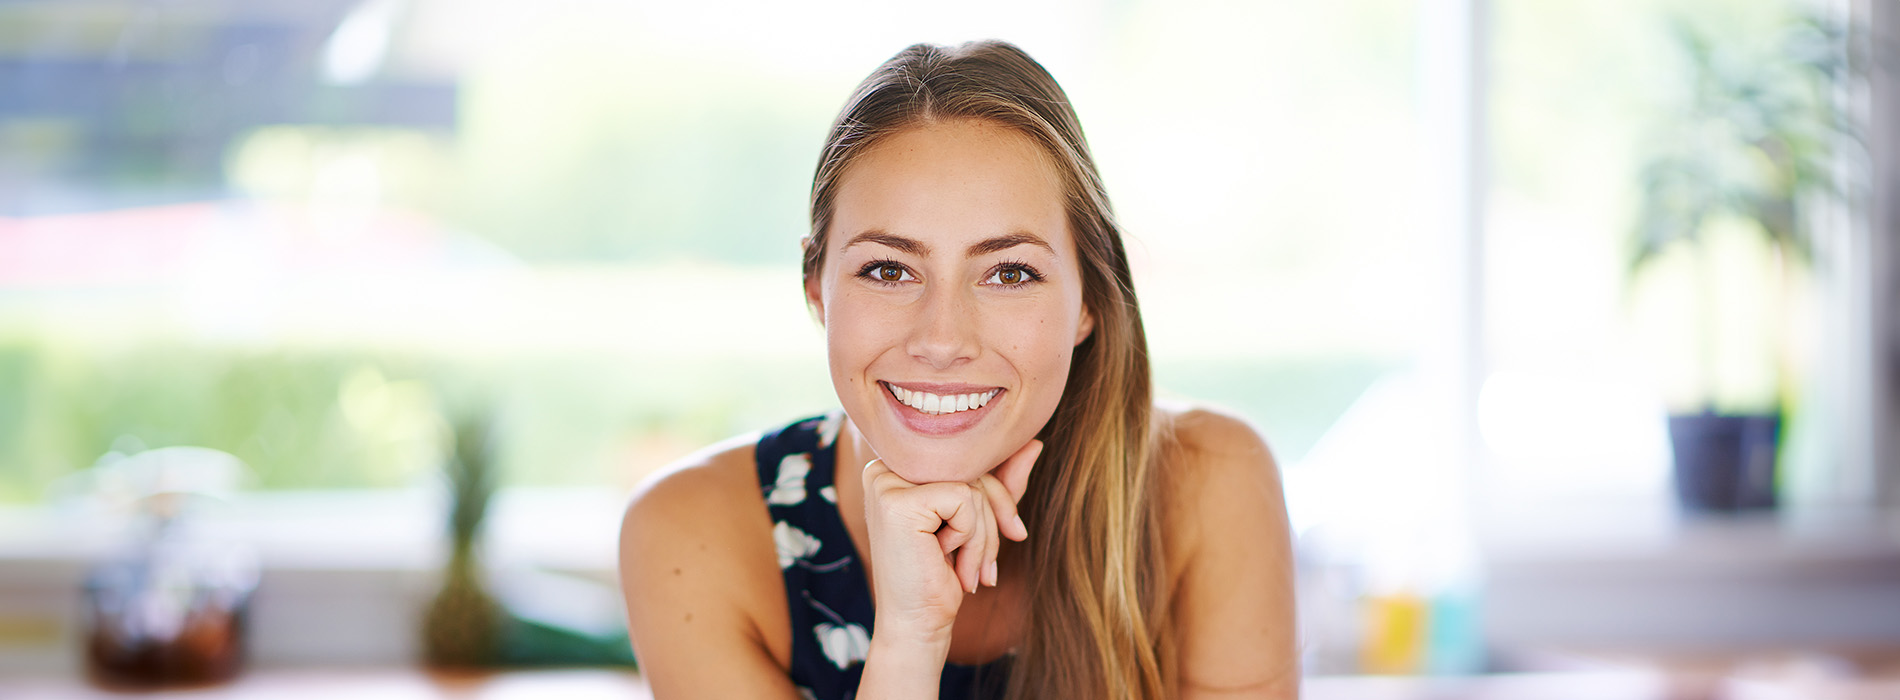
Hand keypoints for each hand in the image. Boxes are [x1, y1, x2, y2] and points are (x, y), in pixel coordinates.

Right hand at [859, 439, 1040, 649]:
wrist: (918, 625)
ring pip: (971, 485)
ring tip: (970, 571)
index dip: (996, 495)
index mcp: (897, 467)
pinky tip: (948, 561)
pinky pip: (964, 499)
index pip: (966, 458)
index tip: (1011, 533)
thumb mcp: (979, 523)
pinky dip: (970, 537)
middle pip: (970, 467)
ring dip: (983, 536)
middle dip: (995, 517)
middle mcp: (884, 467)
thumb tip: (1035, 442)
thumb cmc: (944, 575)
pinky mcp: (896, 500)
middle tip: (988, 568)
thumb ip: (1001, 483)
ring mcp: (886, 482)